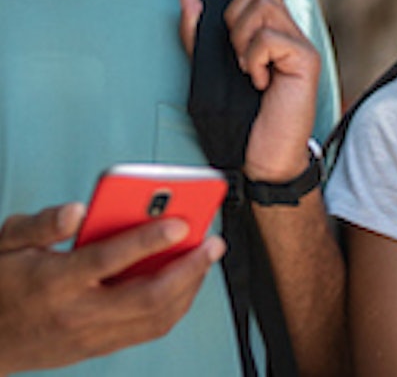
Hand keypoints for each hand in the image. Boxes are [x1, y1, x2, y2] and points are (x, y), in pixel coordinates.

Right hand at [0, 203, 224, 373]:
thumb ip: (42, 223)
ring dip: (189, 287)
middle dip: (188, 269)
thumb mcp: (6, 242)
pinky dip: (175, 305)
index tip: (181, 222)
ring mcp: (88, 337)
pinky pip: (147, 331)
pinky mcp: (97, 348)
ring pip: (153, 319)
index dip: (149, 239)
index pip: (108, 260)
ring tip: (207, 257)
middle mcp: (75, 314)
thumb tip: (78, 211)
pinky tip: (186, 281)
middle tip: (213, 242)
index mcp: (53, 282)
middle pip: (145, 297)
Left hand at [180, 0, 319, 182]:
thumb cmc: (242, 118)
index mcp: (273, 30)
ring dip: (243, 39)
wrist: (264, 158)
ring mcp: (301, 44)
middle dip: (235, 18)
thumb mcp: (210, 69)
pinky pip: (270, 38)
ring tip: (248, 69)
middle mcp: (290, 32)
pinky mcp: (306, 60)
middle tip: (237, 55)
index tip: (231, 37)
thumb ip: (199, 33)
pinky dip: (254, 60)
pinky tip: (260, 82)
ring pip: (264, 7)